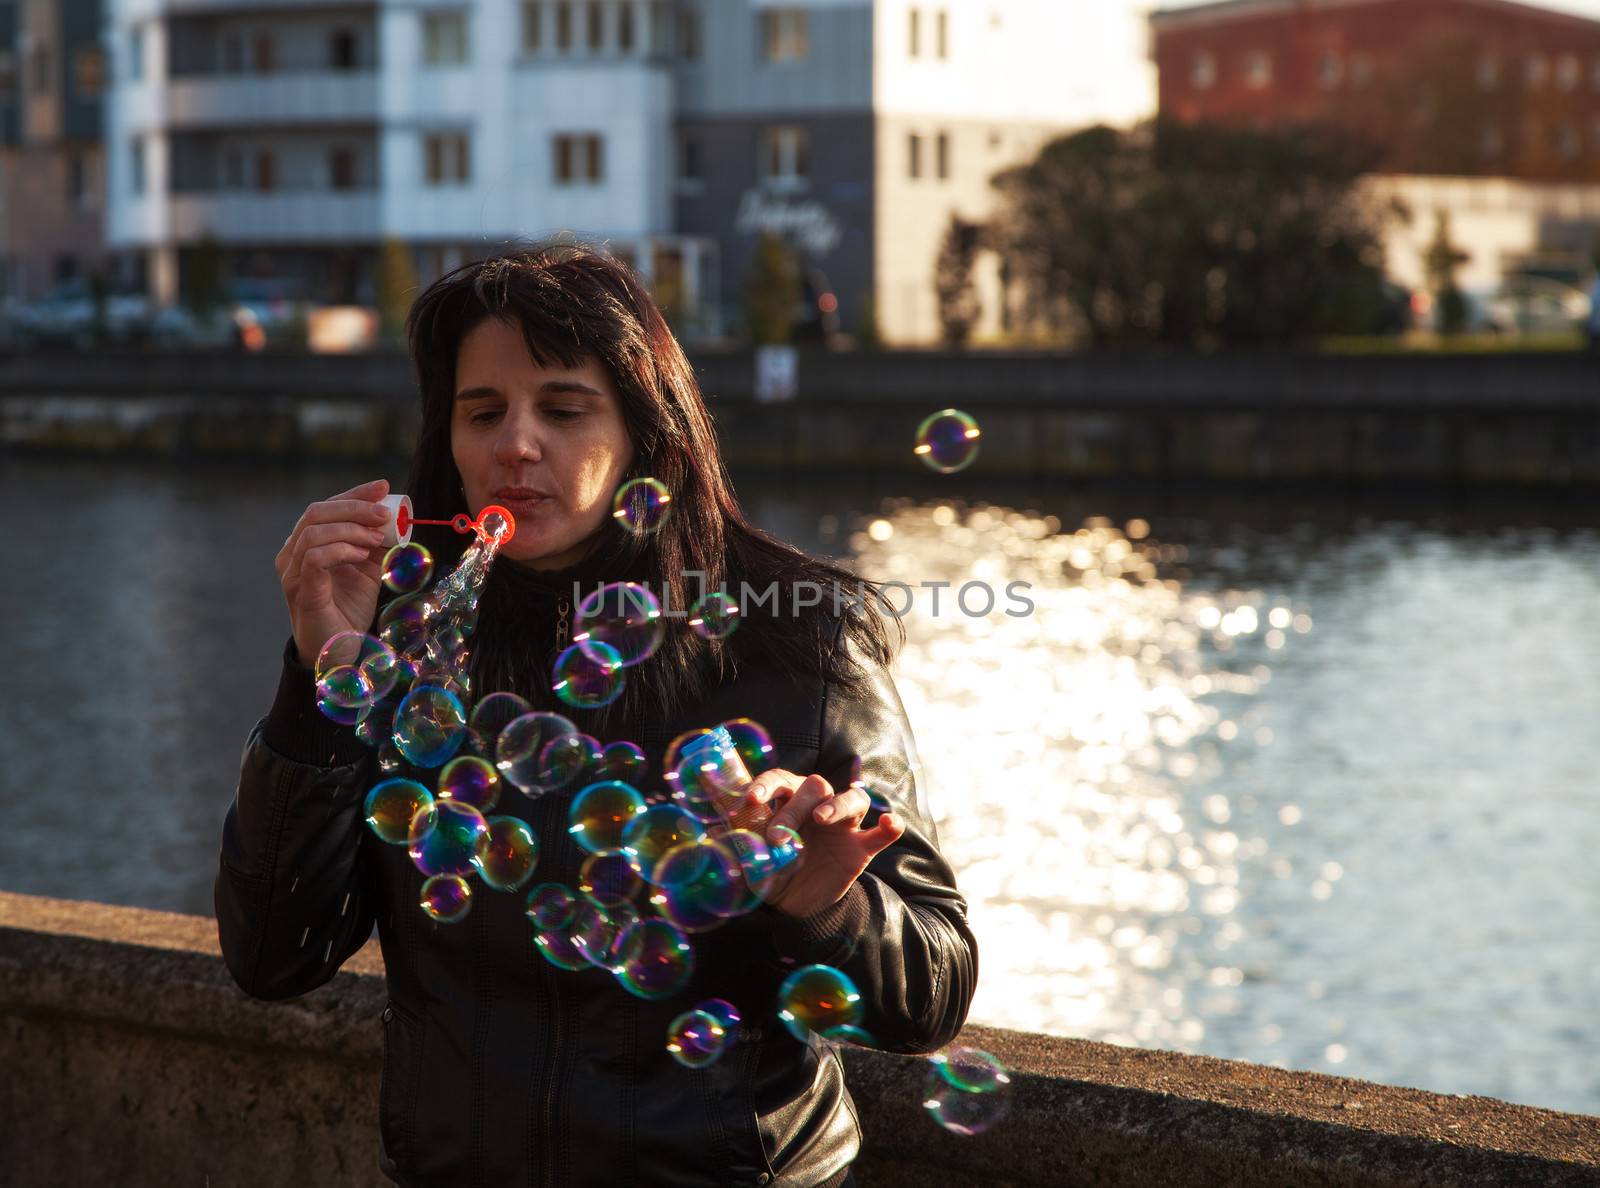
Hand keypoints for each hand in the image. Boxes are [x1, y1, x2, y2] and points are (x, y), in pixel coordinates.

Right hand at [277, 478, 391, 668]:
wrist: (339, 649)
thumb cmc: (350, 609)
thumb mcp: (368, 570)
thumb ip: (374, 545)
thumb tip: (394, 520)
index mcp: (307, 544)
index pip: (326, 507)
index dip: (355, 494)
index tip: (383, 487)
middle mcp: (293, 553)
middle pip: (316, 512)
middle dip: (355, 507)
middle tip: (384, 514)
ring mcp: (292, 572)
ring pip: (313, 531)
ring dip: (350, 529)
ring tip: (376, 540)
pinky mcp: (300, 590)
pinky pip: (315, 558)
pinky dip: (341, 550)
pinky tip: (361, 555)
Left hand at [740, 768, 904, 919]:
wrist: (795, 905)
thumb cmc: (771, 870)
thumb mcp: (750, 856)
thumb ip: (736, 839)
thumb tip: (709, 827)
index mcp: (788, 801)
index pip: (780, 780)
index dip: (765, 785)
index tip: (750, 799)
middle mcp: (817, 806)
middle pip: (815, 786)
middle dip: (794, 808)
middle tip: (777, 837)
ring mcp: (843, 826)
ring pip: (853, 798)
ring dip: (838, 804)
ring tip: (821, 818)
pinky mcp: (861, 848)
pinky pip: (883, 833)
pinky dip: (890, 825)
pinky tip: (889, 823)